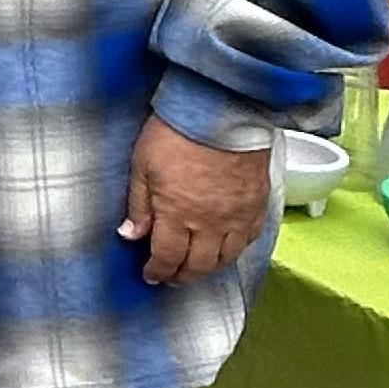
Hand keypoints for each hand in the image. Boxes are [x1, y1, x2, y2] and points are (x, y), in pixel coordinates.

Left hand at [118, 117, 272, 288]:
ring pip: (226, 258)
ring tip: (197, 266)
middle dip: (182, 276)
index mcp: (176, 214)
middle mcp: (209, 223)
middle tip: (172, 277)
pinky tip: (227, 247)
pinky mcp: (257, 205)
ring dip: (209, 268)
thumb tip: (130, 235)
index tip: (151, 275)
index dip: (157, 271)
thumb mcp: (143, 165)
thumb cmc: (176, 132)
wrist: (222, 110)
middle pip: (198, 265)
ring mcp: (237, 216)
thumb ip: (138, 204)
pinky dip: (236, 250)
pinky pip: (250, 240)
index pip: (166, 257)